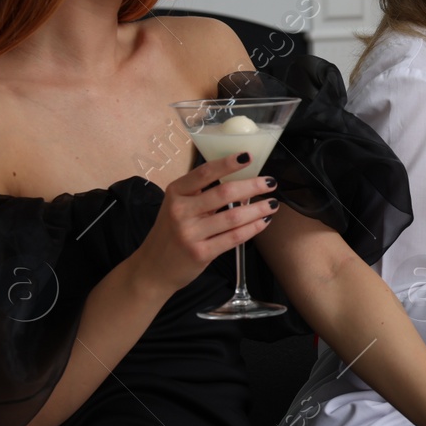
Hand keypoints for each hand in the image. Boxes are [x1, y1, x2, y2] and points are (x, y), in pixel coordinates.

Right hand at [130, 153, 278, 294]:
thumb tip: (239, 181)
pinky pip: (234, 237)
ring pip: (233, 216)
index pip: (204, 173)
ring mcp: (190, 233)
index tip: (248, 156)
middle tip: (270, 182)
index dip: (228, 163)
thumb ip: (201, 195)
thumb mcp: (177, 207)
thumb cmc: (171, 233)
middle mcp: (181, 211)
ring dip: (258, 208)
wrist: (152, 269)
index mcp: (176, 193)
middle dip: (253, 186)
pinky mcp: (201, 253)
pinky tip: (263, 222)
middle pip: (224, 192)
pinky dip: (253, 228)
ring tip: (272, 204)